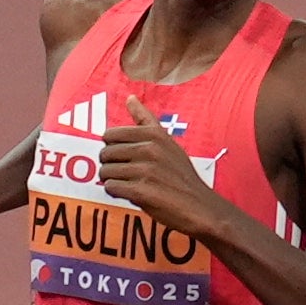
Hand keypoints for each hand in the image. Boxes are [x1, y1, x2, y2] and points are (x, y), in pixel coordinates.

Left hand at [96, 98, 221, 233]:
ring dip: (112, 181)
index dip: (112, 148)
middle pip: (105, 154)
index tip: (124, 157)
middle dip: (110, 166)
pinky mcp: (141, 191)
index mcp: (154, 135)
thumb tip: (130, 98)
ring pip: (105, 172)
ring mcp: (145, 170)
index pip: (110, 135)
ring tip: (130, 184)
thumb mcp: (168, 142)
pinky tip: (131, 194)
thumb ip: (146, 120)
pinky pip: (111, 187)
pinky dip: (116, 192)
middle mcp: (149, 149)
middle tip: (127, 175)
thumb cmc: (181, 175)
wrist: (200, 207)